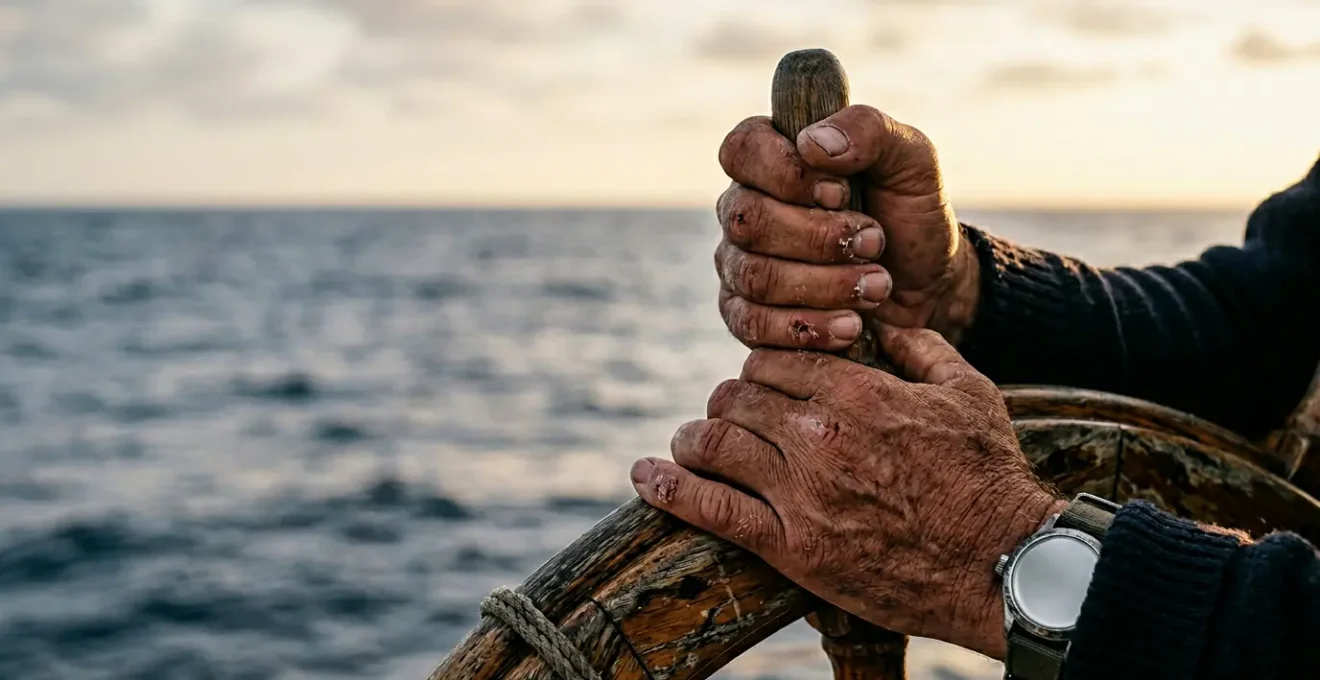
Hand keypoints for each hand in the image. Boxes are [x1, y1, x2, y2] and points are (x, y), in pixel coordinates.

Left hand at [630, 327, 1061, 658]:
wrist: (1002, 563)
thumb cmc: (990, 475)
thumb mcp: (967, 391)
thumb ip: (920, 345)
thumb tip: (885, 318)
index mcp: (857, 390)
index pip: (774, 357)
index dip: (764, 366)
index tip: (766, 380)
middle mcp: (818, 435)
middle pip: (735, 396)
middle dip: (730, 400)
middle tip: (732, 415)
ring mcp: (799, 492)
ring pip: (713, 442)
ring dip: (695, 437)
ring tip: (691, 442)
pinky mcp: (789, 546)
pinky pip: (710, 509)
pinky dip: (669, 489)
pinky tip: (644, 476)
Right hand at [715, 107, 980, 351]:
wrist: (927, 286)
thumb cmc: (909, 214)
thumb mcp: (911, 160)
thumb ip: (869, 130)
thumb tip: (813, 142)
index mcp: (770, 157)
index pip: (742, 150)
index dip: (788, 174)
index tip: (842, 192)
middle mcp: (744, 208)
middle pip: (749, 221)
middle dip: (820, 238)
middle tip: (876, 242)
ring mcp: (738, 264)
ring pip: (756, 277)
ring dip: (826, 285)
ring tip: (878, 286)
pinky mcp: (746, 316)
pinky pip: (753, 325)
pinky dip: (809, 327)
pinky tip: (851, 325)